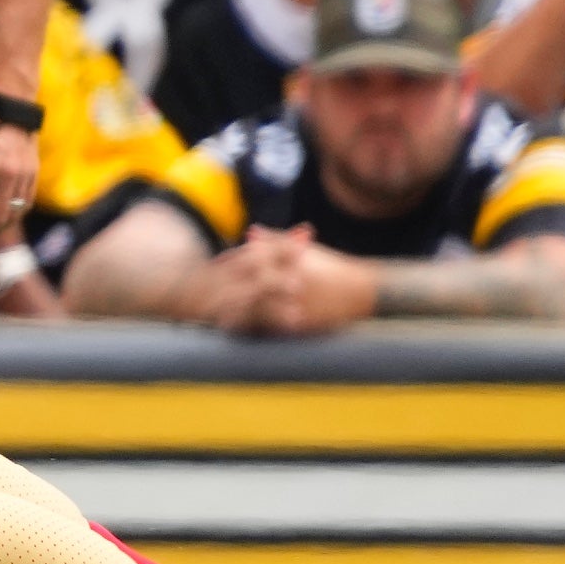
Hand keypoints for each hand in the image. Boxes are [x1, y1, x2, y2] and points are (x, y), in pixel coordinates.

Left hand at [193, 226, 372, 336]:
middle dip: (222, 287)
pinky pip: (269, 327)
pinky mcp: (297, 322)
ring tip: (210, 314)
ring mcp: (291, 301)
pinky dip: (250, 328)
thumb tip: (249, 232)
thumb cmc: (331, 267)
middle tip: (202, 293)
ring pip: (253, 307)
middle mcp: (286, 278)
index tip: (211, 268)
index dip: (227, 263)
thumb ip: (275, 241)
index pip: (250, 258)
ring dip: (230, 310)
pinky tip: (233, 331)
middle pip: (245, 282)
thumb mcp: (305, 250)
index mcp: (286, 258)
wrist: (362, 289)